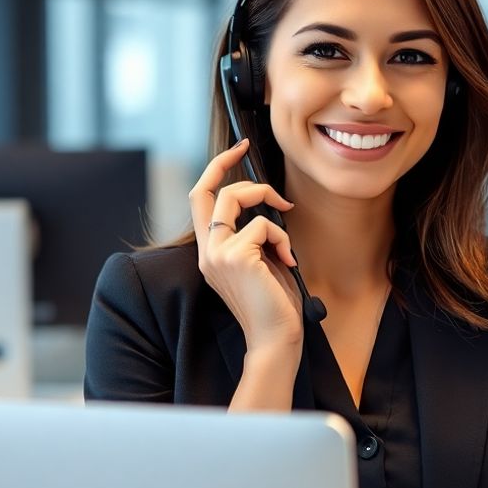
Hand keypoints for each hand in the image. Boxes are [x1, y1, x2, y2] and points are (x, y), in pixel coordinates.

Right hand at [189, 139, 303, 353]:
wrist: (275, 339)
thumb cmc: (274, 305)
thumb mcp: (261, 261)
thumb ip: (255, 234)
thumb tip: (269, 203)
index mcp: (209, 252)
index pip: (200, 198)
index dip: (217, 168)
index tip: (239, 148)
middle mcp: (206, 250)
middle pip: (213, 190)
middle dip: (245, 178)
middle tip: (279, 194)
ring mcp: (216, 252)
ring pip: (238, 198)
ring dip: (272, 214)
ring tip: (285, 247)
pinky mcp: (235, 256)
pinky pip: (263, 225)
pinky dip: (282, 238)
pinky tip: (287, 262)